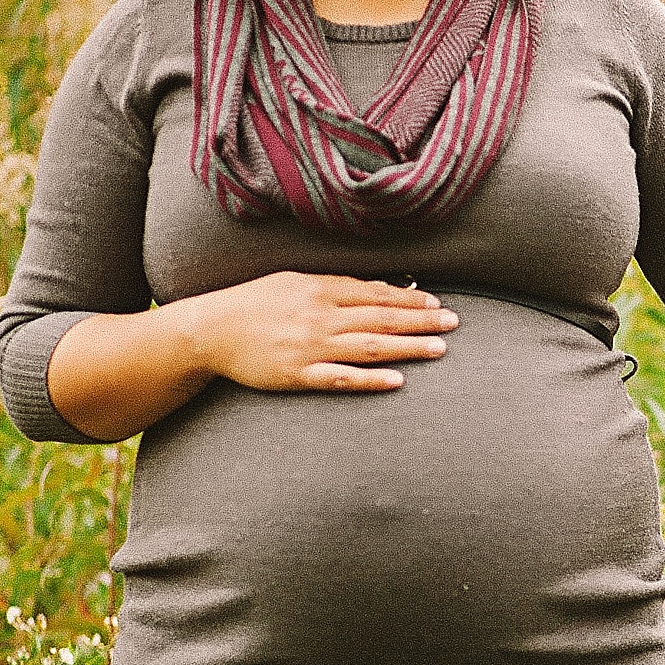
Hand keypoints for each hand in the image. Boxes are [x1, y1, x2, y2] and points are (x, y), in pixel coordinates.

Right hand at [176, 271, 458, 392]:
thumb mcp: (292, 283)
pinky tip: (398, 381)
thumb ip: (333, 286)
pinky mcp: (298, 374)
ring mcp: (310, 347)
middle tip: (455, 323)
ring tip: (440, 349)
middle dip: (420, 321)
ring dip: (408, 347)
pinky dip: (371, 379)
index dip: (408, 299)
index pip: (373, 294)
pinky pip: (341, 378)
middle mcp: (319, 317)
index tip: (436, 304)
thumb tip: (375, 289)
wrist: (210, 330)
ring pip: (369, 347)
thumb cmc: (254, 304)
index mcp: (318, 290)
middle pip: (380, 318)